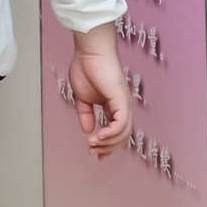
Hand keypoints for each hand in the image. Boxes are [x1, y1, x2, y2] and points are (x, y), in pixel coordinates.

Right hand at [68, 22, 131, 158]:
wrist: (89, 52)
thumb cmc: (86, 68)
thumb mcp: (82, 97)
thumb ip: (85, 114)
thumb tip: (87, 130)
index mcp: (113, 106)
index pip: (115, 131)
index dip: (107, 145)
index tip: (96, 154)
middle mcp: (122, 108)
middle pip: (121, 137)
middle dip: (106, 148)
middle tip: (92, 152)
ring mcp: (124, 105)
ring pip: (123, 134)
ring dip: (108, 143)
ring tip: (93, 144)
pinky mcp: (122, 101)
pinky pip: (121, 124)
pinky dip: (111, 133)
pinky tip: (99, 136)